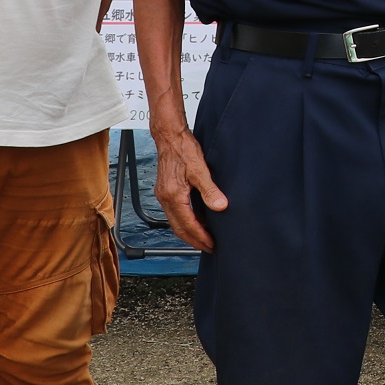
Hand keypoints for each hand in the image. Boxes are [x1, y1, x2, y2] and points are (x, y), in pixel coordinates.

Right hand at [152, 125, 226, 251]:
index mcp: (174, 196)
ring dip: (189, 232)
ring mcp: (164, 195)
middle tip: (209, 247)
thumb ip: (210, 190)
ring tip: (204, 237)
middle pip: (179, 228)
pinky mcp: (165, 191)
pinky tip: (196, 220)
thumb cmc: (183, 149)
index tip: (212, 244)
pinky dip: (185, 221)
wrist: (169, 136)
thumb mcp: (200, 169)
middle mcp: (166, 198)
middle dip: (194, 240)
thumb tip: (220, 206)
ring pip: (175, 222)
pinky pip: (174, 213)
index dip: (200, 237)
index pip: (188, 224)